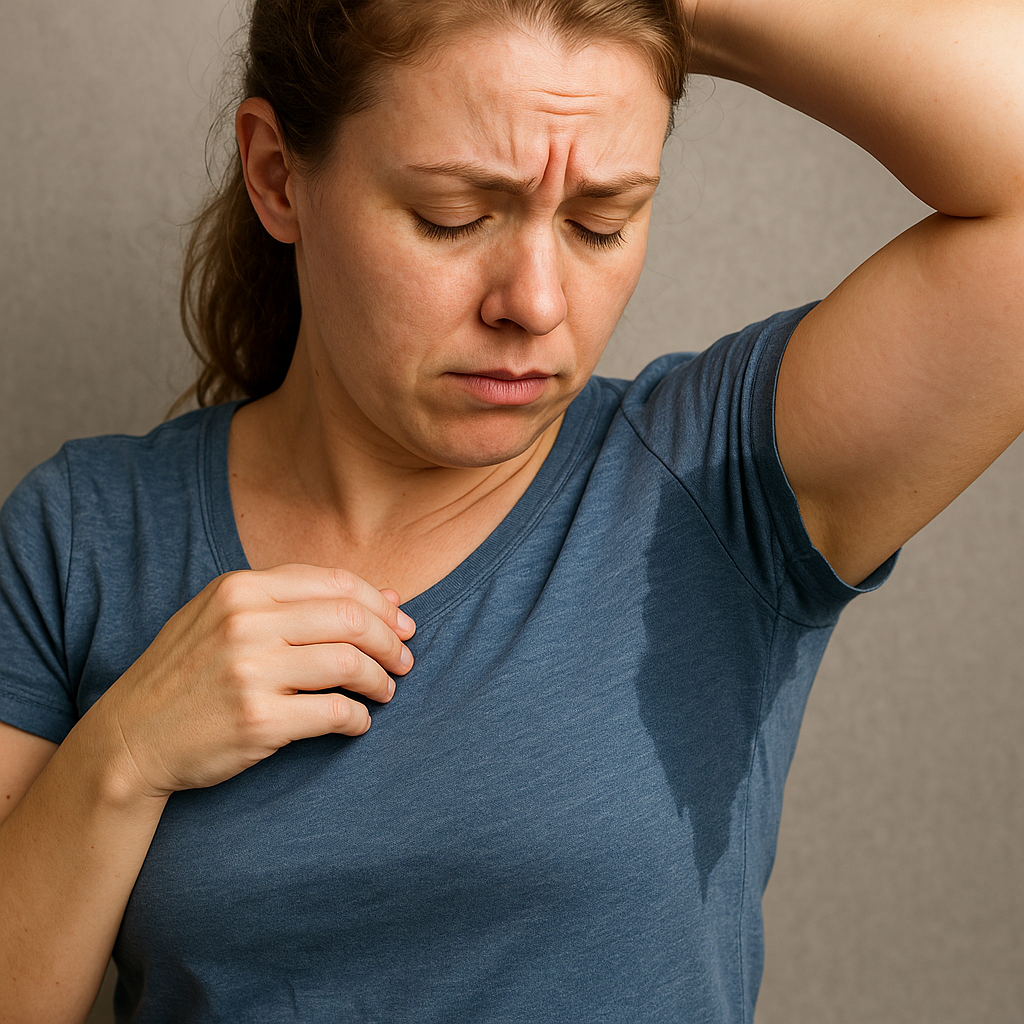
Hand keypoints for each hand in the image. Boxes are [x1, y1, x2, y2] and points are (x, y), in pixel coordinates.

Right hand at [90, 564, 415, 798]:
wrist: (129, 738)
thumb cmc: (188, 673)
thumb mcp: (227, 618)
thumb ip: (301, 601)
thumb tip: (391, 598)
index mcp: (241, 589)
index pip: (337, 584)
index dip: (381, 604)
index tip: (401, 625)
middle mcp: (245, 623)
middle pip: (352, 620)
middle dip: (390, 641)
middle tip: (403, 661)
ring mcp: (250, 672)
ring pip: (350, 664)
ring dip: (380, 680)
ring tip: (384, 691)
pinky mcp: (258, 720)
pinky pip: (335, 713)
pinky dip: (358, 719)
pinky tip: (357, 722)